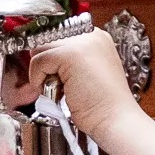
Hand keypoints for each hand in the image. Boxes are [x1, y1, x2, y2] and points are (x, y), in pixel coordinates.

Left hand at [20, 29, 141, 141]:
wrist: (115, 119)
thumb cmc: (102, 105)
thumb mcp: (84, 74)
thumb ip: (68, 62)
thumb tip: (43, 60)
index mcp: (96, 38)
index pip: (58, 36)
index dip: (50, 59)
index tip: (52, 78)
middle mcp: (91, 35)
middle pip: (47, 40)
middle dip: (45, 65)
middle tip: (58, 87)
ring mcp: (82, 42)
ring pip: (40, 49)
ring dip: (42, 73)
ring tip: (60, 90)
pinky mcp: (70, 54)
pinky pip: (39, 61)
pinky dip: (39, 80)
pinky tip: (57, 93)